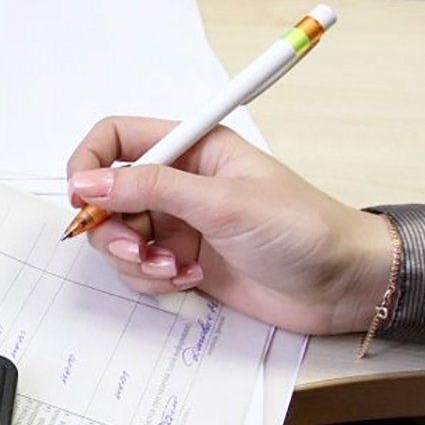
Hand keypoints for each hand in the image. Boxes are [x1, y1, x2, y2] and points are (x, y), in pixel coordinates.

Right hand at [67, 116, 394, 334]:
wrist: (342, 285)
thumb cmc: (302, 229)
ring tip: (175, 269)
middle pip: (109, 196)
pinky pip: (140, 269)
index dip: (89, 163)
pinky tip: (189, 279)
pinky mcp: (183, 260)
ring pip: (120, 238)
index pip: (117, 139)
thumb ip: (152, 188)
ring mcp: (180, 223)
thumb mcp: (223, 202)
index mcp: (193, 147)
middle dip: (113, 229)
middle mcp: (180, 182)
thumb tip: (89, 182)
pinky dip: (153, 279)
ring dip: (136, 260)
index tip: (83, 199)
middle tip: (138, 250)